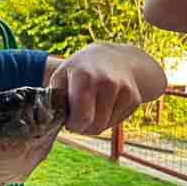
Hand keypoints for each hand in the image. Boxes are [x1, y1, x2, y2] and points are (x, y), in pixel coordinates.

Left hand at [48, 43, 162, 134]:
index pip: (82, 118)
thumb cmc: (80, 69)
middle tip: (77, 119)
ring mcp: (124, 90)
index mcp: (85, 77)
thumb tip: (52, 116)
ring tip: (89, 109)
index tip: (68, 120)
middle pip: (95, 126)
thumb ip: (54, 97)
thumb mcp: (61, 76)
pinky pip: (117, 122)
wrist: (114, 57)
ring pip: (105, 126)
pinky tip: (103, 105)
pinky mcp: (134, 98)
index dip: (73, 125)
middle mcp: (107, 83)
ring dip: (94, 124)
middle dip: (82, 128)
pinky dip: (107, 119)